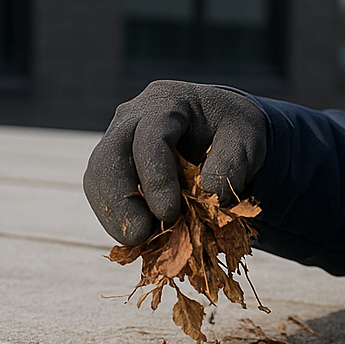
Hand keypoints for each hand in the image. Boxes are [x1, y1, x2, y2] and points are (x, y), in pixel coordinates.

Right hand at [84, 81, 267, 245]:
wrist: (219, 125)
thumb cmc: (233, 129)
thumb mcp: (246, 138)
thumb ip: (233, 162)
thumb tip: (211, 194)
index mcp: (166, 102)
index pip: (149, 139)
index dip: (155, 179)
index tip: (169, 214)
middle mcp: (132, 117)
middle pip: (108, 156)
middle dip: (119, 200)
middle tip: (138, 236)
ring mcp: (117, 139)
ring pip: (97, 176)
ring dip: (112, 213)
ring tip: (137, 241)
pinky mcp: (114, 164)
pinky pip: (103, 191)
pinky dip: (115, 216)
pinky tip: (136, 237)